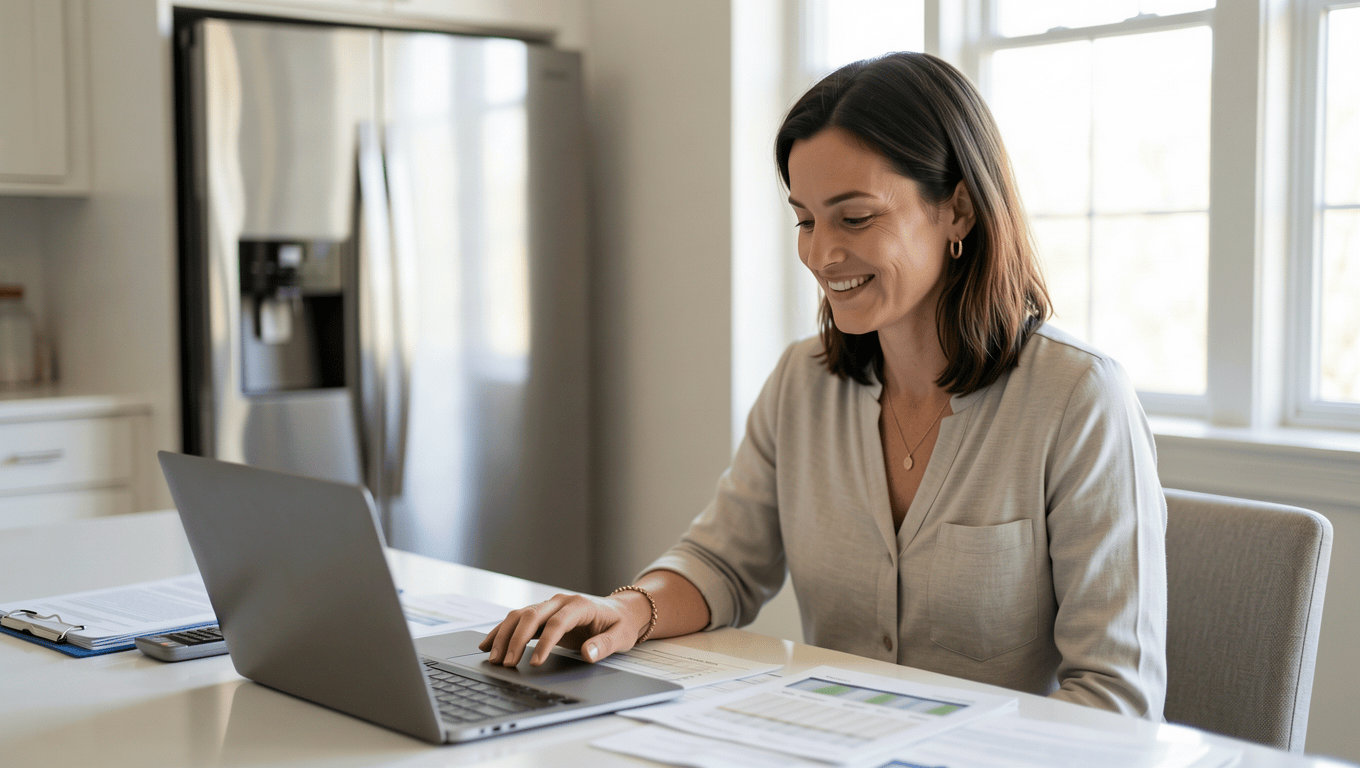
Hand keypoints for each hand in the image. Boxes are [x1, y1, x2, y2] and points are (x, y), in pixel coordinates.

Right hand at [478, 592, 647, 666]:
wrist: (619, 611)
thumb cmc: (620, 624)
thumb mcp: (621, 636)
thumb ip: (605, 645)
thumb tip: (588, 654)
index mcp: (579, 605)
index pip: (557, 623)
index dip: (544, 643)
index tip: (534, 662)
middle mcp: (560, 601)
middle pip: (532, 615)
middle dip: (516, 639)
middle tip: (506, 664)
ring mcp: (549, 606)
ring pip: (519, 615)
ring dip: (504, 635)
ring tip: (494, 658)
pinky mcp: (542, 614)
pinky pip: (518, 621)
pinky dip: (502, 631)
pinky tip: (487, 644)